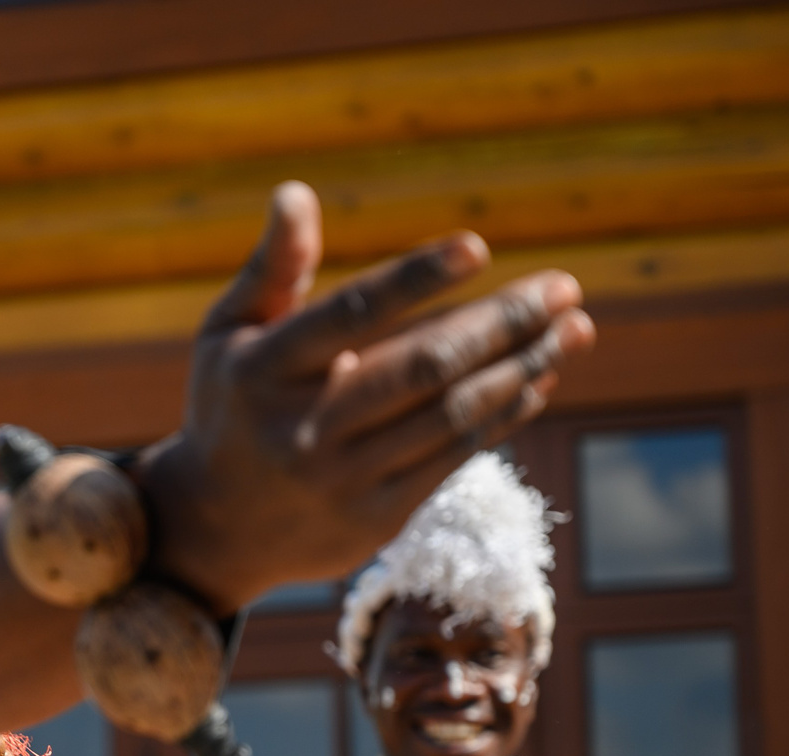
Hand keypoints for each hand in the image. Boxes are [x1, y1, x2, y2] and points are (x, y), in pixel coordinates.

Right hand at [138, 182, 595, 613]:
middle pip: (422, 367)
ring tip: (574, 330)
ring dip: (524, 368)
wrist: (214, 530)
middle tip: (563, 287)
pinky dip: (503, 415)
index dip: (415, 279)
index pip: (350, 315)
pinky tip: (537, 380)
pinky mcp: (375, 518)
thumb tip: (296, 192)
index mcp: (265, 370)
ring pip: (451, 415)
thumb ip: (273, 269)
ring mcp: (342, 477)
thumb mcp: (229, 335)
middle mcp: (304, 426)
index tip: (476, 247)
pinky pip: (454, 458)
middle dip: (502, 323)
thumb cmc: (232, 408)